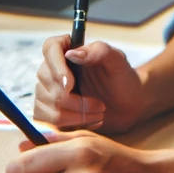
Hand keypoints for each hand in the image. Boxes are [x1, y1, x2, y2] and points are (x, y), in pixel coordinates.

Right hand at [35, 34, 149, 131]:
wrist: (127, 106)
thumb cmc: (123, 79)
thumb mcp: (118, 61)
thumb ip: (99, 51)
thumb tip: (72, 53)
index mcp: (69, 49)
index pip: (50, 47)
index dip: (56, 66)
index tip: (70, 83)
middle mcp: (53, 68)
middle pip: (46, 82)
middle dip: (74, 100)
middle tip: (100, 105)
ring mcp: (48, 90)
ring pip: (46, 105)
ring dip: (75, 115)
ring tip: (98, 114)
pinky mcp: (48, 111)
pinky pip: (46, 120)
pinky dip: (69, 125)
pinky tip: (88, 121)